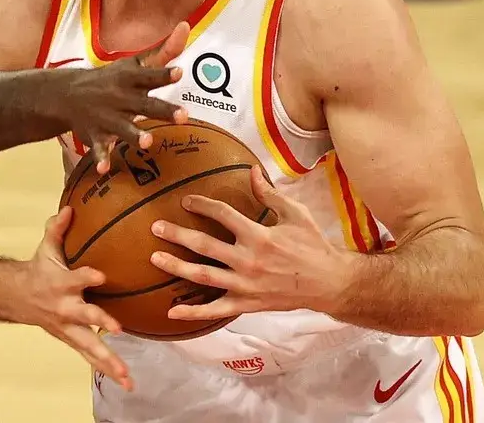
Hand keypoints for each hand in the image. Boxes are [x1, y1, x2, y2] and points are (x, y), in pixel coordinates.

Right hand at [17, 207, 134, 391]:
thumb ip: (58, 228)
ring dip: (109, 361)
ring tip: (127, 376)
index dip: (87, 276)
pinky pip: (90, 356)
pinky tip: (125, 382)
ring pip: (89, 346)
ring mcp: (68, 328)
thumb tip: (71, 207)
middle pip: (85, 317)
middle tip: (117, 329)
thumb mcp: (46, 247)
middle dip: (101, 323)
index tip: (100, 275)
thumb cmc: (38, 269)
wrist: (15, 297)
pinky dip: (107, 370)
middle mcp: (65, 308)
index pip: (76, 278)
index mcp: (61, 284)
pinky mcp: (71, 339)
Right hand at [57, 21, 190, 172]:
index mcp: (131, 79)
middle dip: (163, 110)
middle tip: (183, 116)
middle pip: (145, 105)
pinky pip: (98, 148)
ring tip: (147, 142)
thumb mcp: (134, 64)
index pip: (151, 76)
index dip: (164, 74)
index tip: (179, 72)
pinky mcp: (96, 135)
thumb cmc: (111, 79)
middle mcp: (120, 98)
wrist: (67, 94)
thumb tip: (185, 27)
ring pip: (123, 128)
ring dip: (134, 135)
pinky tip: (104, 169)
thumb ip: (163, 51)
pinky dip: (100, 158)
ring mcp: (107, 117)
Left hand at [148, 167, 348, 320]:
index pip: (222, 215)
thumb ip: (270, 194)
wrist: (328, 283)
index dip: (202, 205)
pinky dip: (193, 312)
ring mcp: (245, 285)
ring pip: (203, 276)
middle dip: (177, 235)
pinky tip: (172, 312)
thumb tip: (252, 170)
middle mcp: (247, 260)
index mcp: (258, 235)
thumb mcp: (295, 213)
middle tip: (156, 227)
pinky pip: (215, 310)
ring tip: (155, 259)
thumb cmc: (313, 245)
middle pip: (204, 245)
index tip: (187, 201)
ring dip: (176, 267)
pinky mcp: (246, 304)